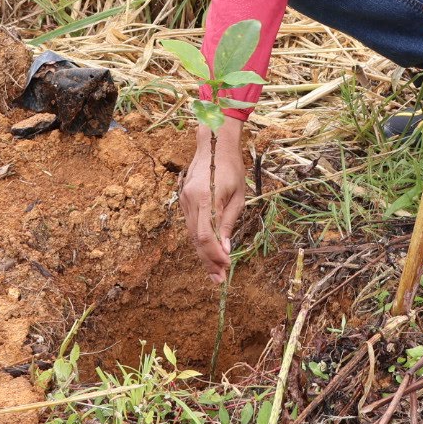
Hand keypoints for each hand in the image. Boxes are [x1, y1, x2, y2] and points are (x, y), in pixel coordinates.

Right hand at [179, 118, 245, 282]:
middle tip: (219, 280)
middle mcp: (190, 201)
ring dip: (203, 254)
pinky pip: (191, 225)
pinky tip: (208, 252)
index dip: (215, 255)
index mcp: (205, 198)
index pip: (206, 235)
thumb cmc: (232, 168)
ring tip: (215, 272)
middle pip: (197, 239)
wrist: (214, 144)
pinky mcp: (184, 200)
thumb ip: (229, 222)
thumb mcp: (238, 195)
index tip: (226, 267)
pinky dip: (199, 240)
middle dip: (208, 261)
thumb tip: (225, 249)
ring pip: (192, 234)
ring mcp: (184, 200)